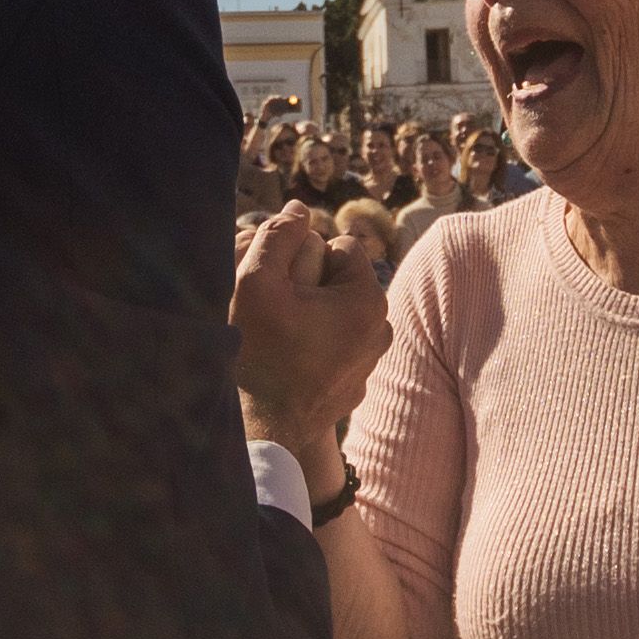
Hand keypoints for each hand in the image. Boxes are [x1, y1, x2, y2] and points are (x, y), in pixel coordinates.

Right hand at [232, 207, 390, 491]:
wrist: (261, 429)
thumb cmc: (258, 352)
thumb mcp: (257, 281)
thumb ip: (279, 235)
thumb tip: (298, 209)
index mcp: (369, 301)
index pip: (339, 246)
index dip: (303, 258)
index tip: (281, 286)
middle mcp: (381, 331)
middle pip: (341, 281)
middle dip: (308, 285)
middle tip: (276, 308)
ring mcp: (370, 363)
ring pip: (336, 314)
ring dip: (310, 315)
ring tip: (279, 335)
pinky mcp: (354, 387)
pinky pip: (335, 347)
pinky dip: (314, 346)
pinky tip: (286, 362)